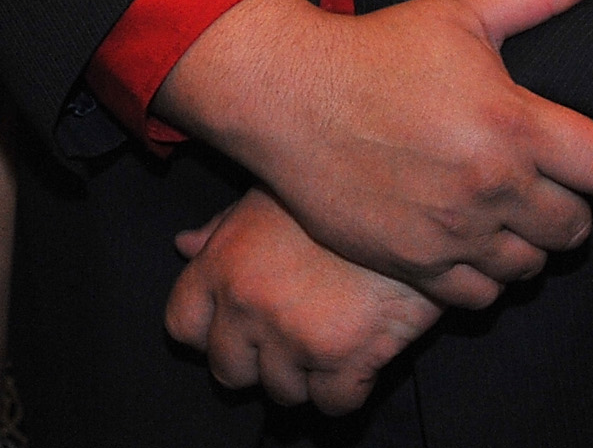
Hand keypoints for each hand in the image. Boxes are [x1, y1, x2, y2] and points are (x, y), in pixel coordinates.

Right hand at [154, 0, 592, 308]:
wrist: (290, 96)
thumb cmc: (375, 50)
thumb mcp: (460, 10)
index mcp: (513, 124)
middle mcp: (491, 186)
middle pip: (576, 227)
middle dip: (574, 207)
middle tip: (553, 187)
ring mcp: (452, 232)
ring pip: (531, 266)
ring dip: (531, 243)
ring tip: (512, 214)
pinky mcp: (415, 263)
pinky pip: (481, 295)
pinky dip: (487, 275)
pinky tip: (475, 242)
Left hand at [165, 188, 438, 413]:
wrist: (411, 196)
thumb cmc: (335, 188)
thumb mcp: (267, 193)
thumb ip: (222, 228)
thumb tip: (184, 246)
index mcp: (223, 263)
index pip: (181, 326)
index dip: (207, 330)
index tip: (232, 327)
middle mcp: (249, 305)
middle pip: (227, 371)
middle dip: (254, 361)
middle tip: (286, 338)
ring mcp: (296, 337)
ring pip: (282, 392)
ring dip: (302, 374)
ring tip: (326, 336)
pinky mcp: (347, 359)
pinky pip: (332, 405)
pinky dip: (344, 390)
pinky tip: (356, 357)